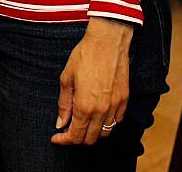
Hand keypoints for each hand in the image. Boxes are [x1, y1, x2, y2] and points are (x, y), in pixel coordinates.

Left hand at [51, 17, 132, 146]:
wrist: (108, 41)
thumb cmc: (85, 56)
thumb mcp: (66, 78)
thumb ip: (64, 104)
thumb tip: (60, 123)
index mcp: (84, 106)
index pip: (75, 136)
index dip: (64, 140)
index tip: (57, 137)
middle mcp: (101, 111)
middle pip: (90, 139)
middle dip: (77, 138)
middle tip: (68, 129)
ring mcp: (115, 107)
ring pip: (105, 133)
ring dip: (93, 132)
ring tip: (83, 121)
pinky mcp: (124, 100)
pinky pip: (117, 121)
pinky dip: (106, 123)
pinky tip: (98, 114)